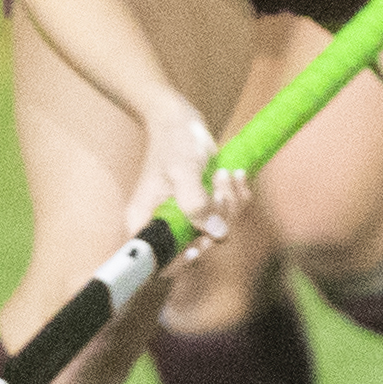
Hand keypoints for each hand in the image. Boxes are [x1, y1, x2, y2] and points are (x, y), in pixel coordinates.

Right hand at [125, 102, 242, 254]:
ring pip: (218, 231)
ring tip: (225, 176)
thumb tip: (214, 234)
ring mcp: (185, 217)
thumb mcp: (184, 170)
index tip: (200, 244)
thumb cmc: (175, 142)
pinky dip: (237, 197)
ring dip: (230, 204)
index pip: (158, 262)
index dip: (181, 261)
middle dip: (217, 220)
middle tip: (218, 191)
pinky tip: (236, 176)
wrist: (181, 120)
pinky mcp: (204, 208)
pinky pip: (228, 216)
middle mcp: (163, 224)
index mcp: (145, 221)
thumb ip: (195, 202)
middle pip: (196, 247)